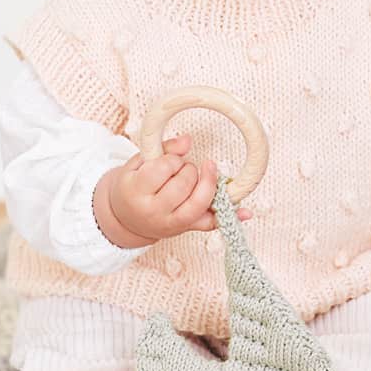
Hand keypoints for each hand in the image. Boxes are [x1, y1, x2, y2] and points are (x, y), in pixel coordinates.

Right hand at [104, 133, 253, 245]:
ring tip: (199, 177)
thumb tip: (188, 140)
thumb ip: (163, 149)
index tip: (169, 161)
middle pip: (185, 184)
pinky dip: (230, 216)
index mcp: (136, 190)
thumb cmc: (132, 187)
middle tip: (182, 170)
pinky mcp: (186, 230)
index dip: (172, 160)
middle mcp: (154, 210)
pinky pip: (211, 224)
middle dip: (189, 170)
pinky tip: (245, 211)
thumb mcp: (138, 163)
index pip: (164, 168)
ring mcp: (171, 223)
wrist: (125, 219)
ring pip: (200, 202)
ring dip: (206, 184)